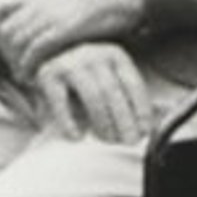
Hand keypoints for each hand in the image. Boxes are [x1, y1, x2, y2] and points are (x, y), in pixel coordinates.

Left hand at [0, 0, 141, 76]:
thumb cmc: (95, 1)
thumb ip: (41, 7)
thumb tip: (25, 24)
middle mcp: (37, 2)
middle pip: (4, 30)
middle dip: (5, 52)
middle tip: (14, 64)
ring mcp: (48, 16)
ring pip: (16, 43)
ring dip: (16, 63)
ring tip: (23, 74)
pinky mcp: (61, 30)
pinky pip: (33, 51)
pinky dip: (29, 66)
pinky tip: (32, 76)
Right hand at [35, 44, 152, 144]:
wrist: (48, 62)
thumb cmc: (88, 80)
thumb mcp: (110, 82)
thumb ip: (128, 100)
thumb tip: (148, 127)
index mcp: (115, 55)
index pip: (133, 84)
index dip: (141, 109)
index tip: (145, 131)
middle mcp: (93, 54)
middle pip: (113, 91)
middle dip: (124, 120)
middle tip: (128, 141)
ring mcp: (70, 62)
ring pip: (93, 96)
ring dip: (103, 122)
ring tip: (106, 139)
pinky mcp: (47, 74)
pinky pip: (61, 102)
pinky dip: (69, 122)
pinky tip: (77, 137)